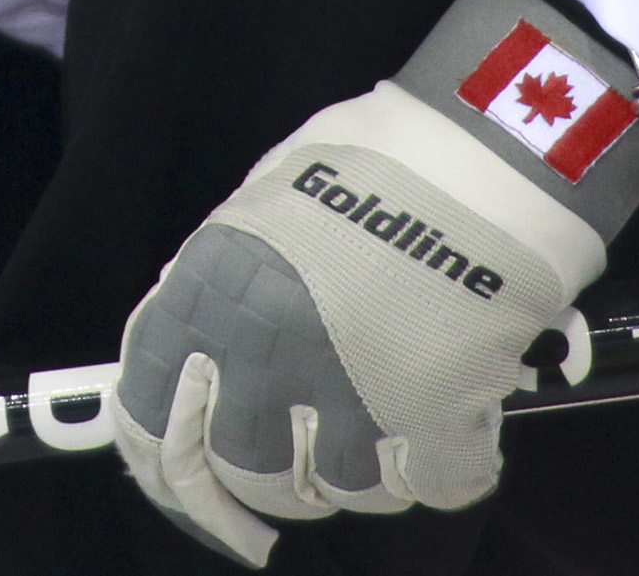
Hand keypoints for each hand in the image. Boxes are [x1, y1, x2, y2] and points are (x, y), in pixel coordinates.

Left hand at [109, 0, 638, 563]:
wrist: (487, 148)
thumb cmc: (377, 156)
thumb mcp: (266, 194)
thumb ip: (224, 273)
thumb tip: (199, 344)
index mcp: (213, 294)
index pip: (151, 418)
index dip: (170, 465)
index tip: (198, 481)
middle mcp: (267, 358)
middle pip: (251, 471)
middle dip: (279, 470)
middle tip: (310, 443)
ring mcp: (352, 398)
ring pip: (343, 490)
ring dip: (363, 465)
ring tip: (391, 406)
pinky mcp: (437, 421)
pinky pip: (429, 485)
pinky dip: (440, 463)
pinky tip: (451, 413)